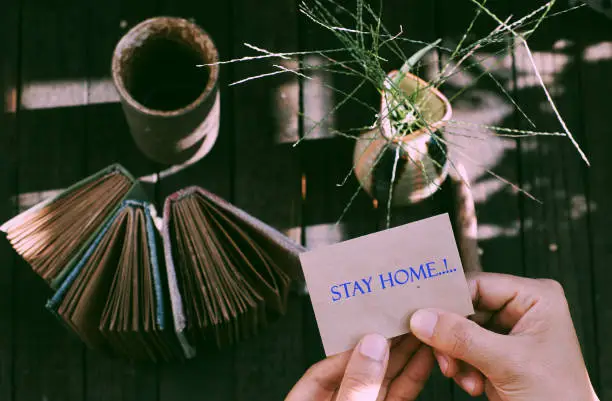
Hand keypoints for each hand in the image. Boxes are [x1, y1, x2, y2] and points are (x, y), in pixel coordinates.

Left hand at [286, 333, 434, 400]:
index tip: (374, 327)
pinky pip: (399, 394)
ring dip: (404, 354)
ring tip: (420, 328)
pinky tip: (425, 356)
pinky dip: (413, 375)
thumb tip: (370, 347)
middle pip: (359, 367)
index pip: (325, 366)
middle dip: (383, 343)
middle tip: (403, 317)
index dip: (351, 346)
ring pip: (384, 379)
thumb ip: (356, 385)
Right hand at [409, 272, 598, 400]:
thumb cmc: (559, 397)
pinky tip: (472, 382)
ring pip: (460, 331)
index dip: (449, 300)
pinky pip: (464, 349)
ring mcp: (508, 333)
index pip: (479, 285)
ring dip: (455, 355)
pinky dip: (461, 367)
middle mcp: (522, 310)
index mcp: (535, 297)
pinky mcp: (498, 354)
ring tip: (462, 375)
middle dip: (453, 337)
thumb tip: (422, 318)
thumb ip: (463, 338)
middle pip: (466, 309)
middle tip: (442, 353)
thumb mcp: (508, 363)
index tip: (422, 313)